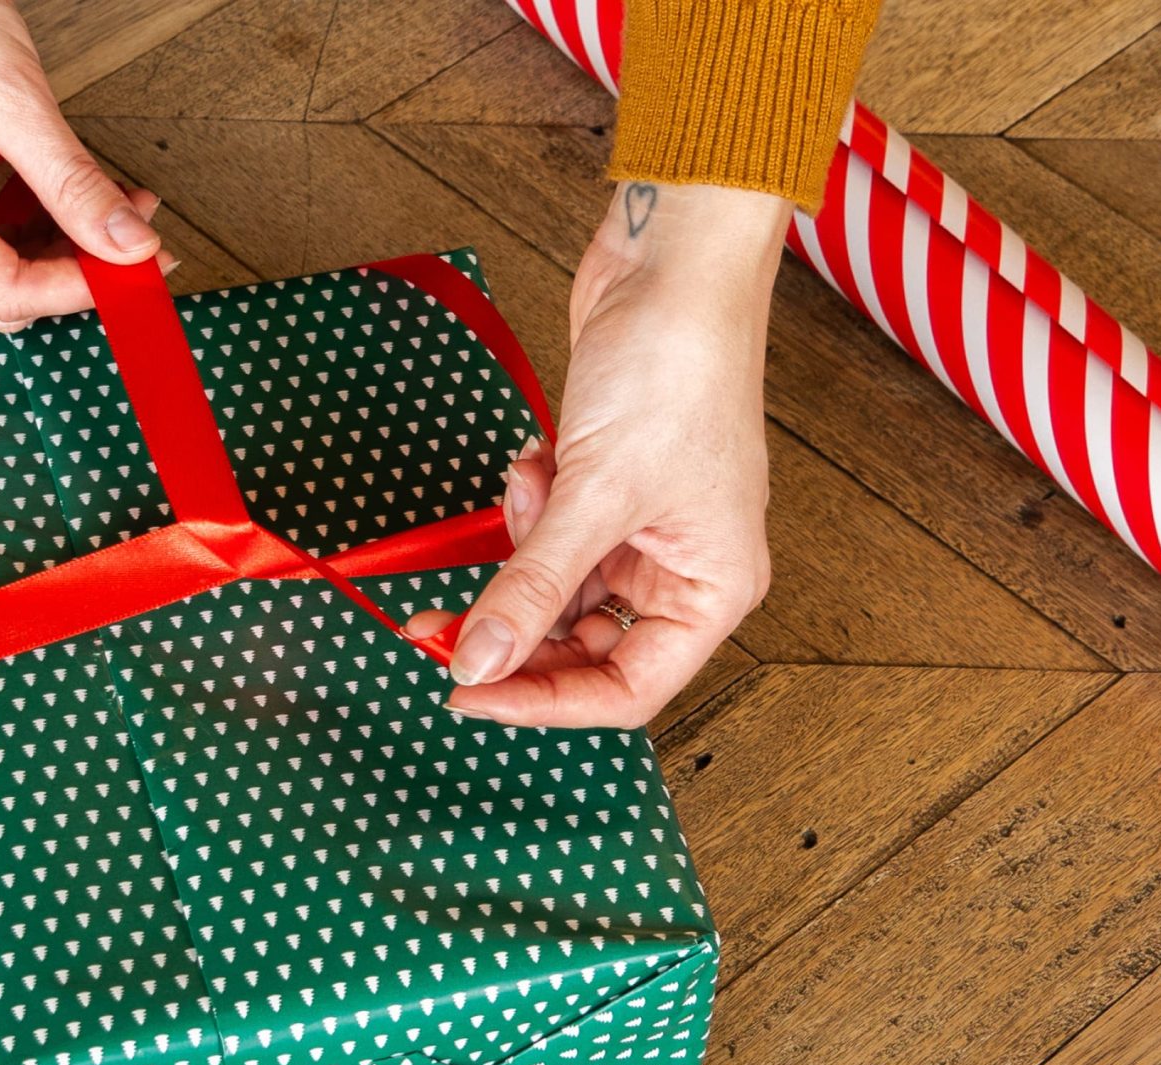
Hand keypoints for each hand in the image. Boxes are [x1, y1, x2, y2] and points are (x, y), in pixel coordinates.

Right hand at [0, 0, 166, 330]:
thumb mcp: (13, 99)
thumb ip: (73, 181)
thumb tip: (128, 243)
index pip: (2, 291)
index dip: (79, 288)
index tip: (137, 267)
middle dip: (71, 275)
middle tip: (134, 243)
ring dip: (55, 255)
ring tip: (109, 212)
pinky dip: (28, 233)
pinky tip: (67, 205)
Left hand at [414, 181, 786, 728]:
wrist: (671, 265)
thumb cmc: (677, 366)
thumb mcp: (593, 494)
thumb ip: (532, 588)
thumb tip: (478, 662)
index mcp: (714, 590)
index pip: (626, 691)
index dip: (543, 702)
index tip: (467, 693)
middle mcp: (685, 571)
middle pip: (584, 647)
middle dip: (517, 625)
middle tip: (446, 620)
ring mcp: (644, 531)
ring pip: (557, 589)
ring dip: (521, 550)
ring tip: (526, 489)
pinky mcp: (606, 489)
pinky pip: (549, 534)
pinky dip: (529, 506)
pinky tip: (536, 458)